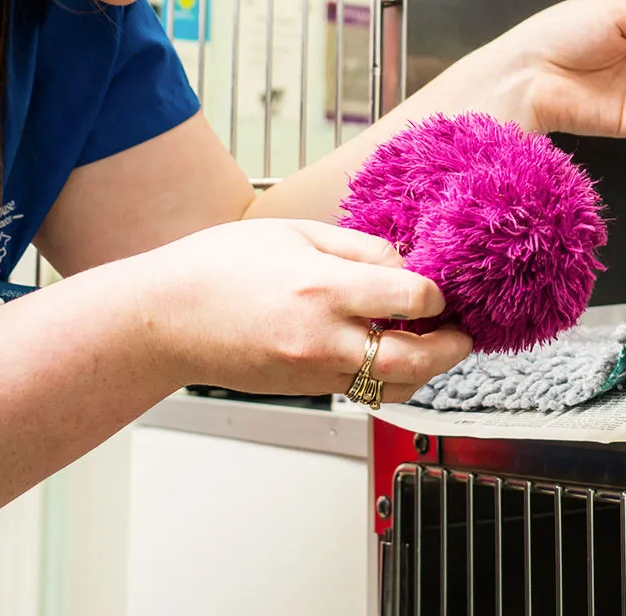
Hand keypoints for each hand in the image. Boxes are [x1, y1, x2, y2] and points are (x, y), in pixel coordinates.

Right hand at [133, 218, 471, 401]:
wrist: (164, 319)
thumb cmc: (218, 267)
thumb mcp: (297, 233)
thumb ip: (360, 248)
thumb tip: (406, 264)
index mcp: (325, 289)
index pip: (414, 299)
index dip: (439, 293)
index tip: (441, 286)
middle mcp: (324, 339)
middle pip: (417, 361)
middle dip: (451, 348)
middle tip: (462, 333)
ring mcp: (313, 372)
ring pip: (394, 388)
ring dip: (424, 370)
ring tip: (430, 345)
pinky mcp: (304, 390)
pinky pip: (362, 391)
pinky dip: (387, 378)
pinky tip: (387, 353)